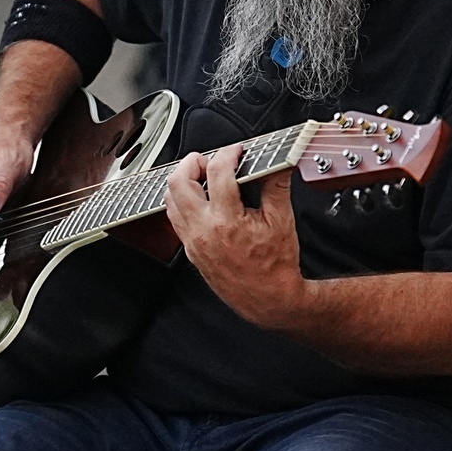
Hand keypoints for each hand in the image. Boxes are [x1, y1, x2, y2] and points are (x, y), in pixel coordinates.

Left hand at [163, 145, 307, 329]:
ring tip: (203, 177)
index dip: (228, 153)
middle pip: (178, 182)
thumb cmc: (275, 267)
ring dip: (182, 181)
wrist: (268, 299)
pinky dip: (182, 201)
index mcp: (227, 221)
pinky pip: (174, 218)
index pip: (218, 173)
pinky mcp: (191, 250)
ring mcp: (193, 242)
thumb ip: (276, 186)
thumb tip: (279, 163)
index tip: (237, 151)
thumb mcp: (281, 221)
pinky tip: (200, 199)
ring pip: (170, 200)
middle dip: (192, 163)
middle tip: (209, 159)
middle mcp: (204, 231)